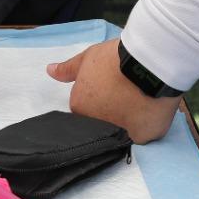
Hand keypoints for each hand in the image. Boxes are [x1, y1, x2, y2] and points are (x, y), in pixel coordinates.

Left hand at [46, 38, 180, 144]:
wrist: (146, 66)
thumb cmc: (114, 59)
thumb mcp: (88, 59)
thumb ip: (68, 69)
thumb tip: (50, 71)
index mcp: (80, 108)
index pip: (84, 109)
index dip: (96, 98)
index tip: (108, 88)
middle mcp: (96, 126)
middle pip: (101, 122)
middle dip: (109, 112)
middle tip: (123, 93)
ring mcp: (119, 135)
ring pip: (121, 131)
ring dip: (126, 120)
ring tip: (137, 100)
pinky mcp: (142, 139)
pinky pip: (141, 135)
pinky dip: (144, 125)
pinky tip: (149, 110)